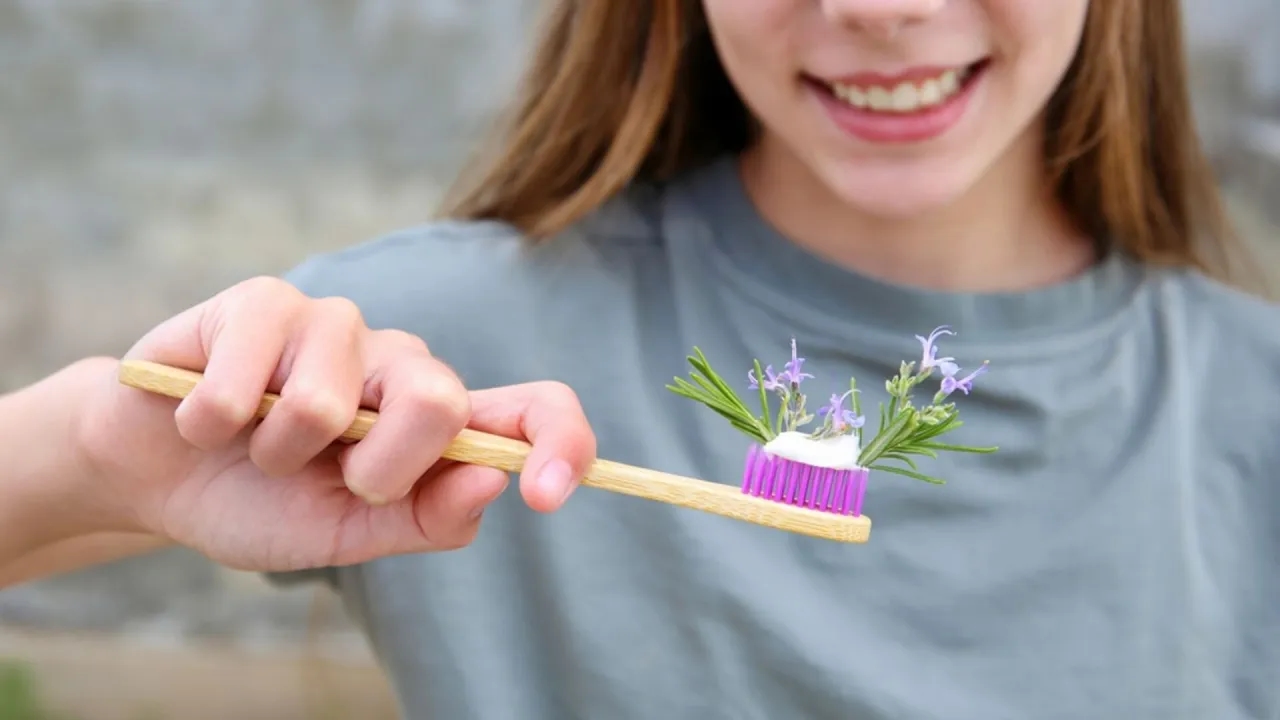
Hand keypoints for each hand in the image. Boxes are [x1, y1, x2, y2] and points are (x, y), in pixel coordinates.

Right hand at [73, 276, 596, 570]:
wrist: (156, 475)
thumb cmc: (259, 501)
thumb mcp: (347, 537)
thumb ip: (423, 518)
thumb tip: (494, 482)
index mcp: (436, 423)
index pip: (532, 410)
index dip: (560, 443)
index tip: (545, 494)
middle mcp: (400, 362)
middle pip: (438, 399)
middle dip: (371, 470)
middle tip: (322, 478)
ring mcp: (336, 323)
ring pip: (329, 402)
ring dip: (276, 454)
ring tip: (251, 443)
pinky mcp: (266, 301)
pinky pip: (248, 380)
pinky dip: (212, 424)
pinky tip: (204, 414)